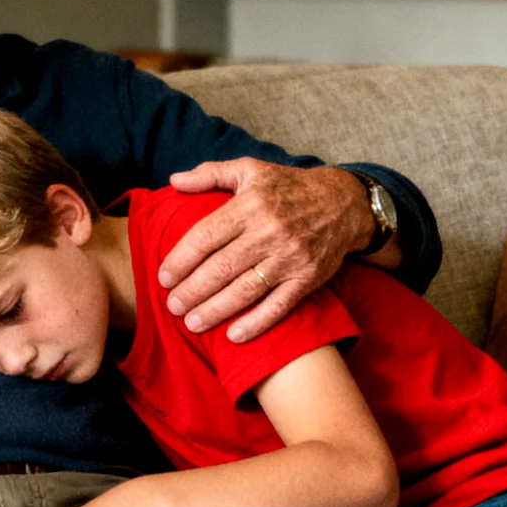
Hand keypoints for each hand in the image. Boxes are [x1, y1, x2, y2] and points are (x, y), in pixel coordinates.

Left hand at [158, 161, 370, 342]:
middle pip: (221, 267)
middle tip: (172, 306)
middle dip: (192, 291)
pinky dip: (256, 323)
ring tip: (192, 323)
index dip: (181, 259)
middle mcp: (269, 233)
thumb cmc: (287, 187)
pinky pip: (279, 306)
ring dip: (215, 310)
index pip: (206, 236)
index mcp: (249, 206)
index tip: (163, 277)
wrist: (343, 203)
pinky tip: (233, 336)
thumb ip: (210, 174)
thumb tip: (174, 180)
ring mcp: (290, 258)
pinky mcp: (308, 278)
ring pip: (245, 290)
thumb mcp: (249, 169)